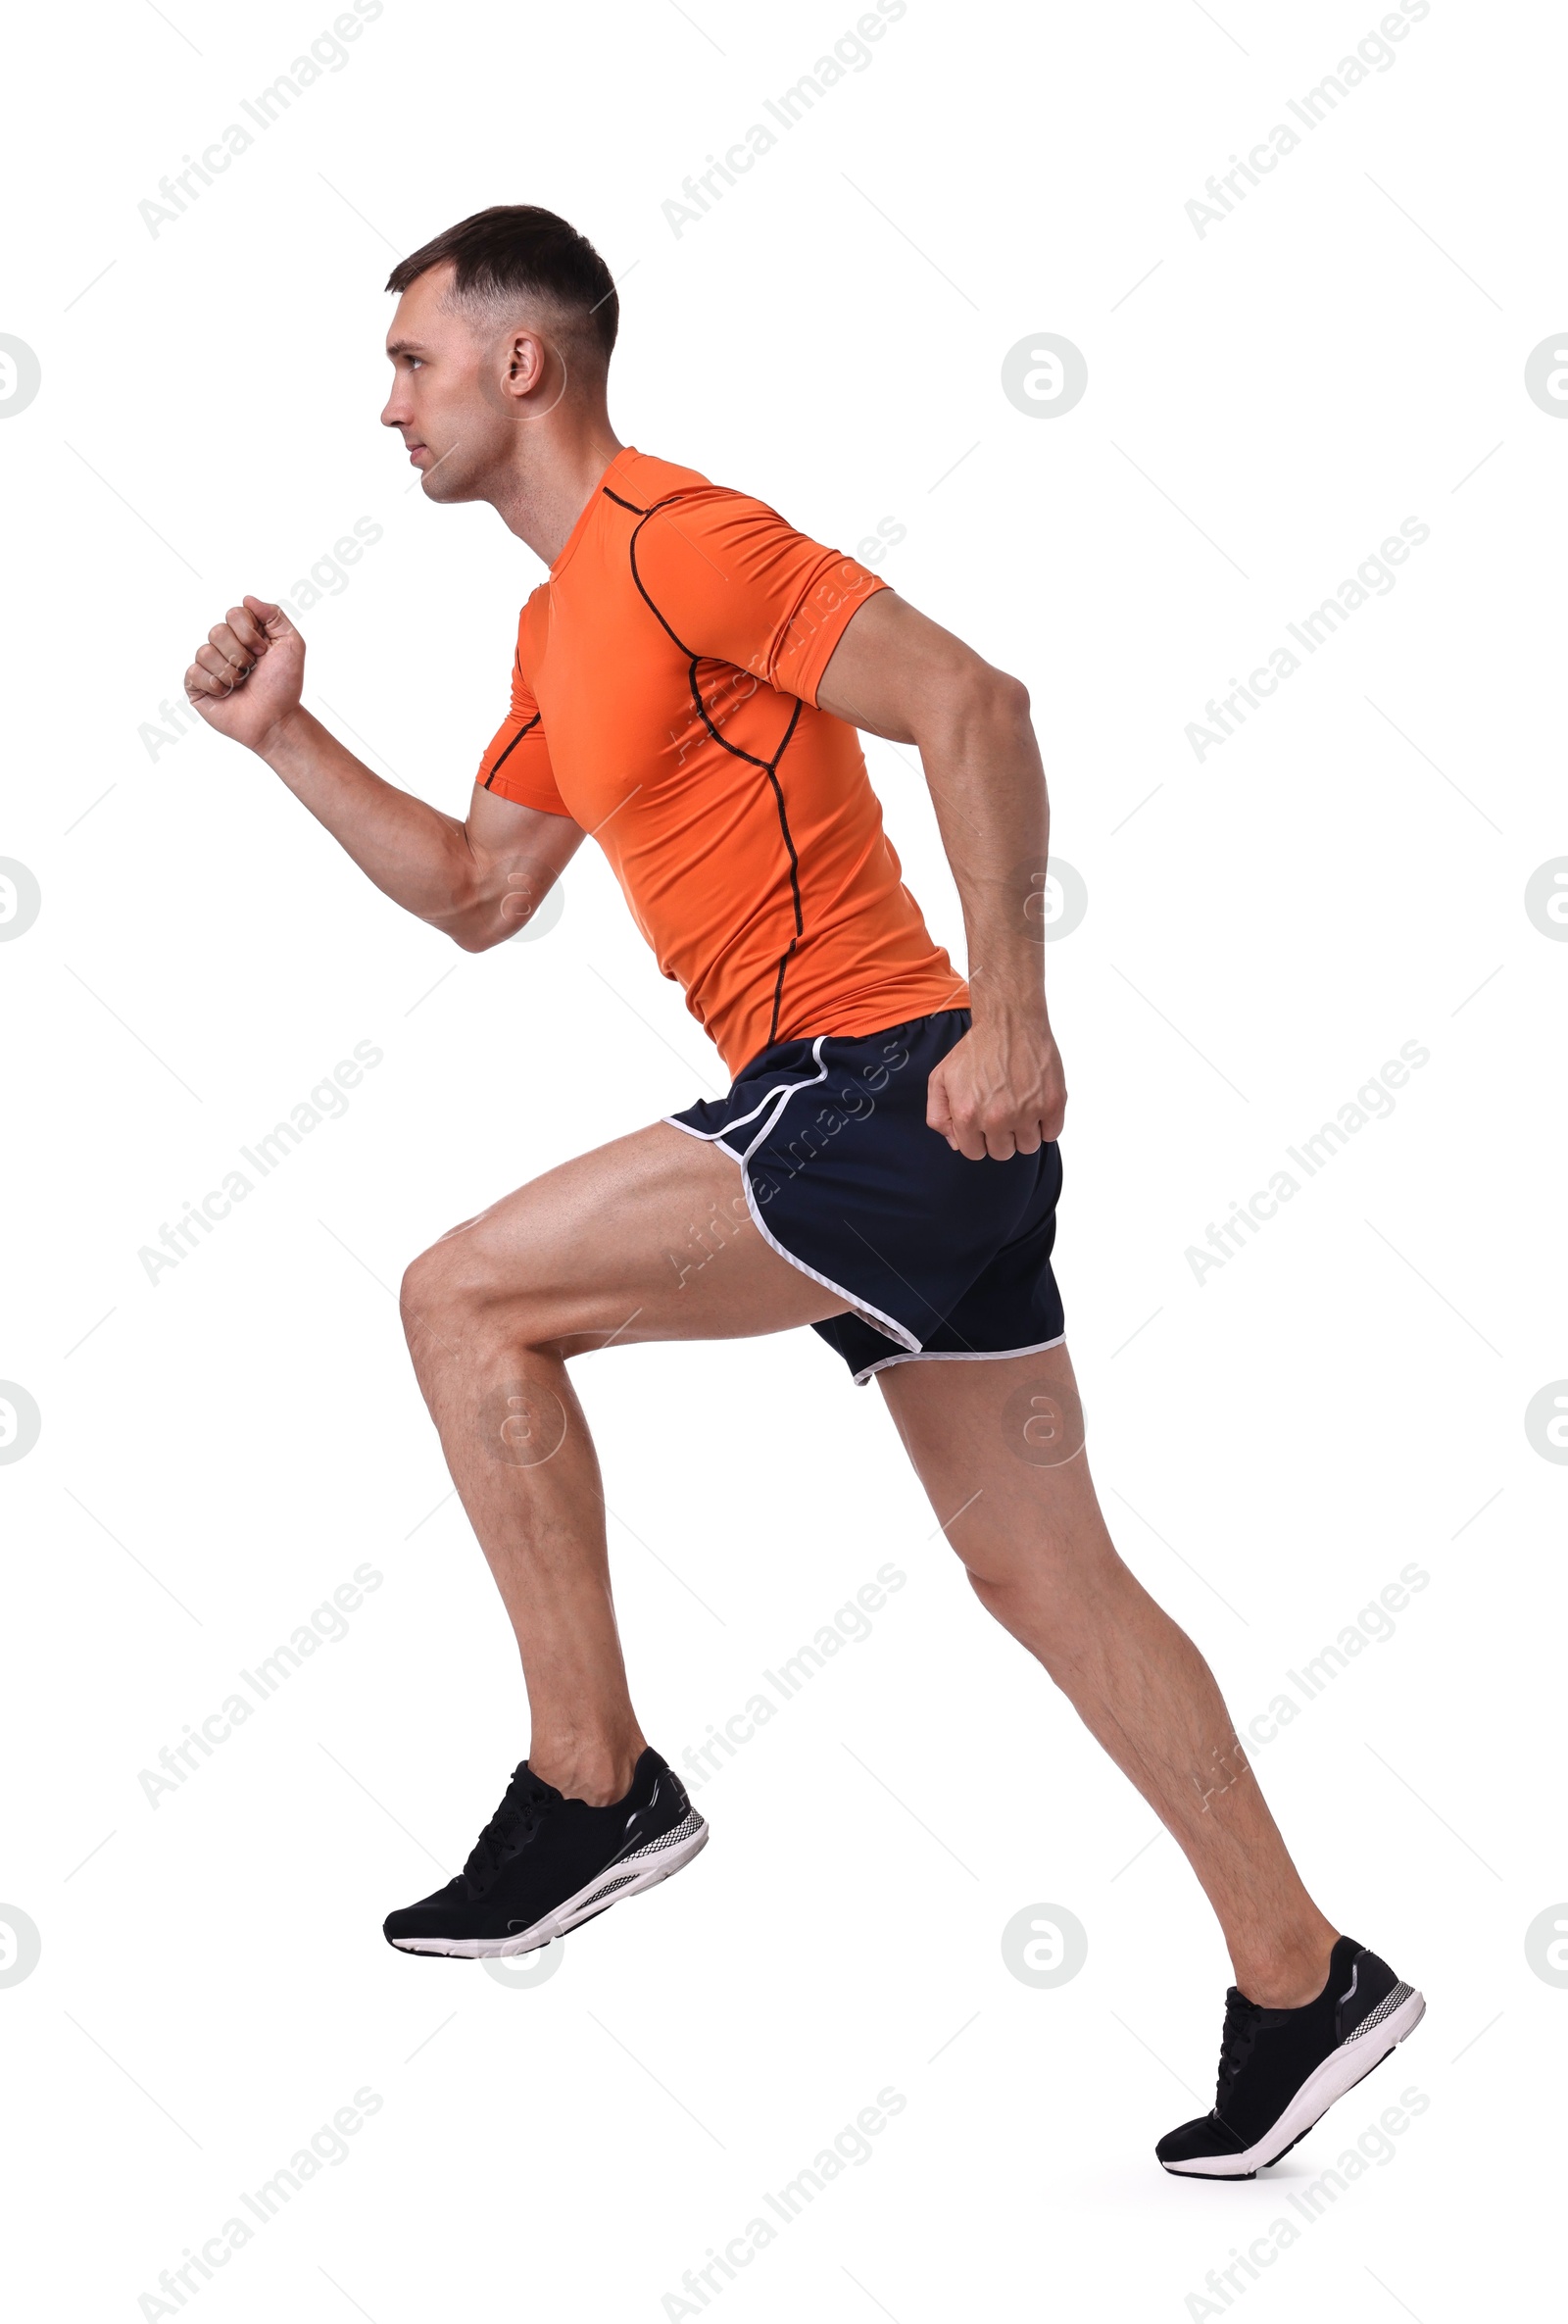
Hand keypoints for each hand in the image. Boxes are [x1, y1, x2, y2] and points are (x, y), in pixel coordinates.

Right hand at [184, 596, 303, 751]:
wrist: (275, 719)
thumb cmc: (284, 685)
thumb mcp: (292, 645)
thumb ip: (275, 616)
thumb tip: (247, 598)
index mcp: (244, 633)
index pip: (234, 613)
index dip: (250, 634)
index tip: (264, 652)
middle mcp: (224, 645)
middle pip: (217, 631)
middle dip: (240, 655)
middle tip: (252, 671)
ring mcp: (209, 664)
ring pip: (205, 652)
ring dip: (230, 672)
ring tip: (240, 684)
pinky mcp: (197, 684)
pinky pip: (194, 672)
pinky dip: (215, 685)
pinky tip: (226, 694)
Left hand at [928, 1013, 1065, 1159]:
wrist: (1009, 1021)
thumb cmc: (976, 1049)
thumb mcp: (940, 1078)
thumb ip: (938, 1115)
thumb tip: (955, 1143)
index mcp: (967, 1115)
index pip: (974, 1152)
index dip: (978, 1137)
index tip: (983, 1121)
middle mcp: (997, 1118)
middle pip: (1002, 1153)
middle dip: (1000, 1136)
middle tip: (1002, 1111)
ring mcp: (1027, 1112)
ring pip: (1028, 1147)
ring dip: (1024, 1131)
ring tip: (1020, 1107)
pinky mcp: (1052, 1104)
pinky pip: (1052, 1133)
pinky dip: (1046, 1124)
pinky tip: (1036, 1104)